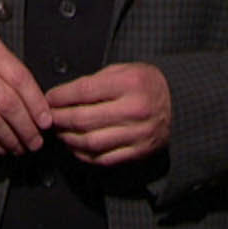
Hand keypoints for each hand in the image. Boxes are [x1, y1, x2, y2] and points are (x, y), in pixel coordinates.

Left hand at [45, 62, 170, 164]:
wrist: (179, 105)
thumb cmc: (146, 84)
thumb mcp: (124, 70)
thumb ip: (95, 81)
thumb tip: (62, 96)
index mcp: (130, 83)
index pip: (84, 91)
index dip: (61, 96)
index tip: (49, 98)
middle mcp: (135, 110)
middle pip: (84, 119)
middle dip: (59, 119)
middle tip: (48, 117)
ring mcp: (137, 134)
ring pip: (91, 142)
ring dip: (68, 138)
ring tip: (59, 132)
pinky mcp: (138, 152)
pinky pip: (103, 158)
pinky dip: (83, 154)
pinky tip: (75, 146)